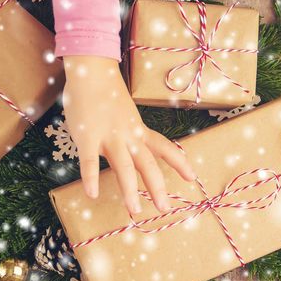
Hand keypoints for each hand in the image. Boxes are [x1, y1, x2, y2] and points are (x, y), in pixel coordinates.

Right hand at [62, 56, 195, 213]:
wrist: (91, 69)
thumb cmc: (106, 92)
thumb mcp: (125, 112)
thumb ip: (129, 131)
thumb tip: (133, 147)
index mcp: (138, 128)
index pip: (164, 147)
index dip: (179, 163)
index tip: (192, 178)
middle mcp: (128, 135)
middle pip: (147, 163)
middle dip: (157, 187)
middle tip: (164, 208)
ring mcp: (108, 136)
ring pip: (122, 166)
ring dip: (129, 190)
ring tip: (134, 211)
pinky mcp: (87, 136)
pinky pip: (89, 160)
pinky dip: (90, 177)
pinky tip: (92, 194)